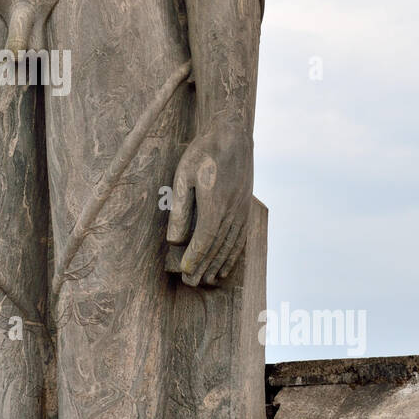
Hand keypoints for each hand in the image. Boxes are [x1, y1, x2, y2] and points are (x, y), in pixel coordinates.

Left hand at [167, 118, 252, 286]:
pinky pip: (240, 237)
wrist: (233, 135)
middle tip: (191, 284)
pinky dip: (233, 255)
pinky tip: (226, 266)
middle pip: (217, 247)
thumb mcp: (184, 176)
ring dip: (218, 265)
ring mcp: (242, 210)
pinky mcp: (245, 207)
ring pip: (230, 245)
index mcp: (215, 204)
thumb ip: (179, 209)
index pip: (204, 240)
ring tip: (207, 281)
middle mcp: (232, 212)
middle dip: (204, 267)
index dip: (194, 258)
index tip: (185, 272)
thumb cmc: (203, 153)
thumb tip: (174, 239)